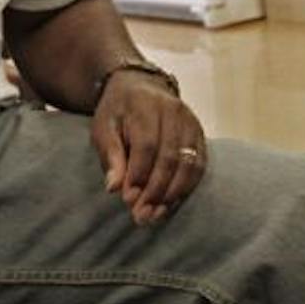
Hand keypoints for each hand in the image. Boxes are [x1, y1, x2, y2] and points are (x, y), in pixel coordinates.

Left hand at [91, 68, 205, 224]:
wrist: (141, 88)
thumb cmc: (119, 112)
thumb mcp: (104, 127)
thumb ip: (110, 155)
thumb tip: (114, 188)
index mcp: (145, 106)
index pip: (146, 145)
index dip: (138, 175)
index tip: (127, 199)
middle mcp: (173, 112)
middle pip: (169, 157)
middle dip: (155, 191)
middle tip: (141, 215)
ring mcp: (191, 123)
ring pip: (188, 164)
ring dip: (172, 194)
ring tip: (155, 215)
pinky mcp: (200, 135)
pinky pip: (199, 166)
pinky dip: (185, 188)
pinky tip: (170, 204)